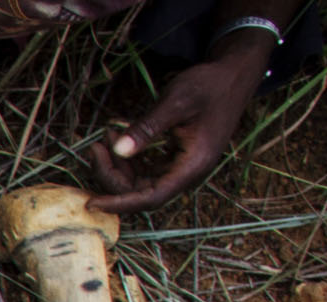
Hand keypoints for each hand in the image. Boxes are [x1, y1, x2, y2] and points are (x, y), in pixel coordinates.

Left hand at [87, 36, 267, 214]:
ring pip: (140, 181)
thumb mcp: (177, 101)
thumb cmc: (210, 84)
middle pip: (141, 191)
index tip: (92, 203)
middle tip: (95, 147)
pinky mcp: (176, 157)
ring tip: (104, 136)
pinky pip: (145, 168)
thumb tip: (118, 150)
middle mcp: (188, 172)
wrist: (234, 73)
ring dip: (117, 165)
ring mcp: (182, 166)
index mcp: (194, 165)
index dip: (120, 203)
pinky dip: (128, 157)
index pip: (151, 198)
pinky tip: (116, 135)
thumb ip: (148, 127)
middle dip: (112, 175)